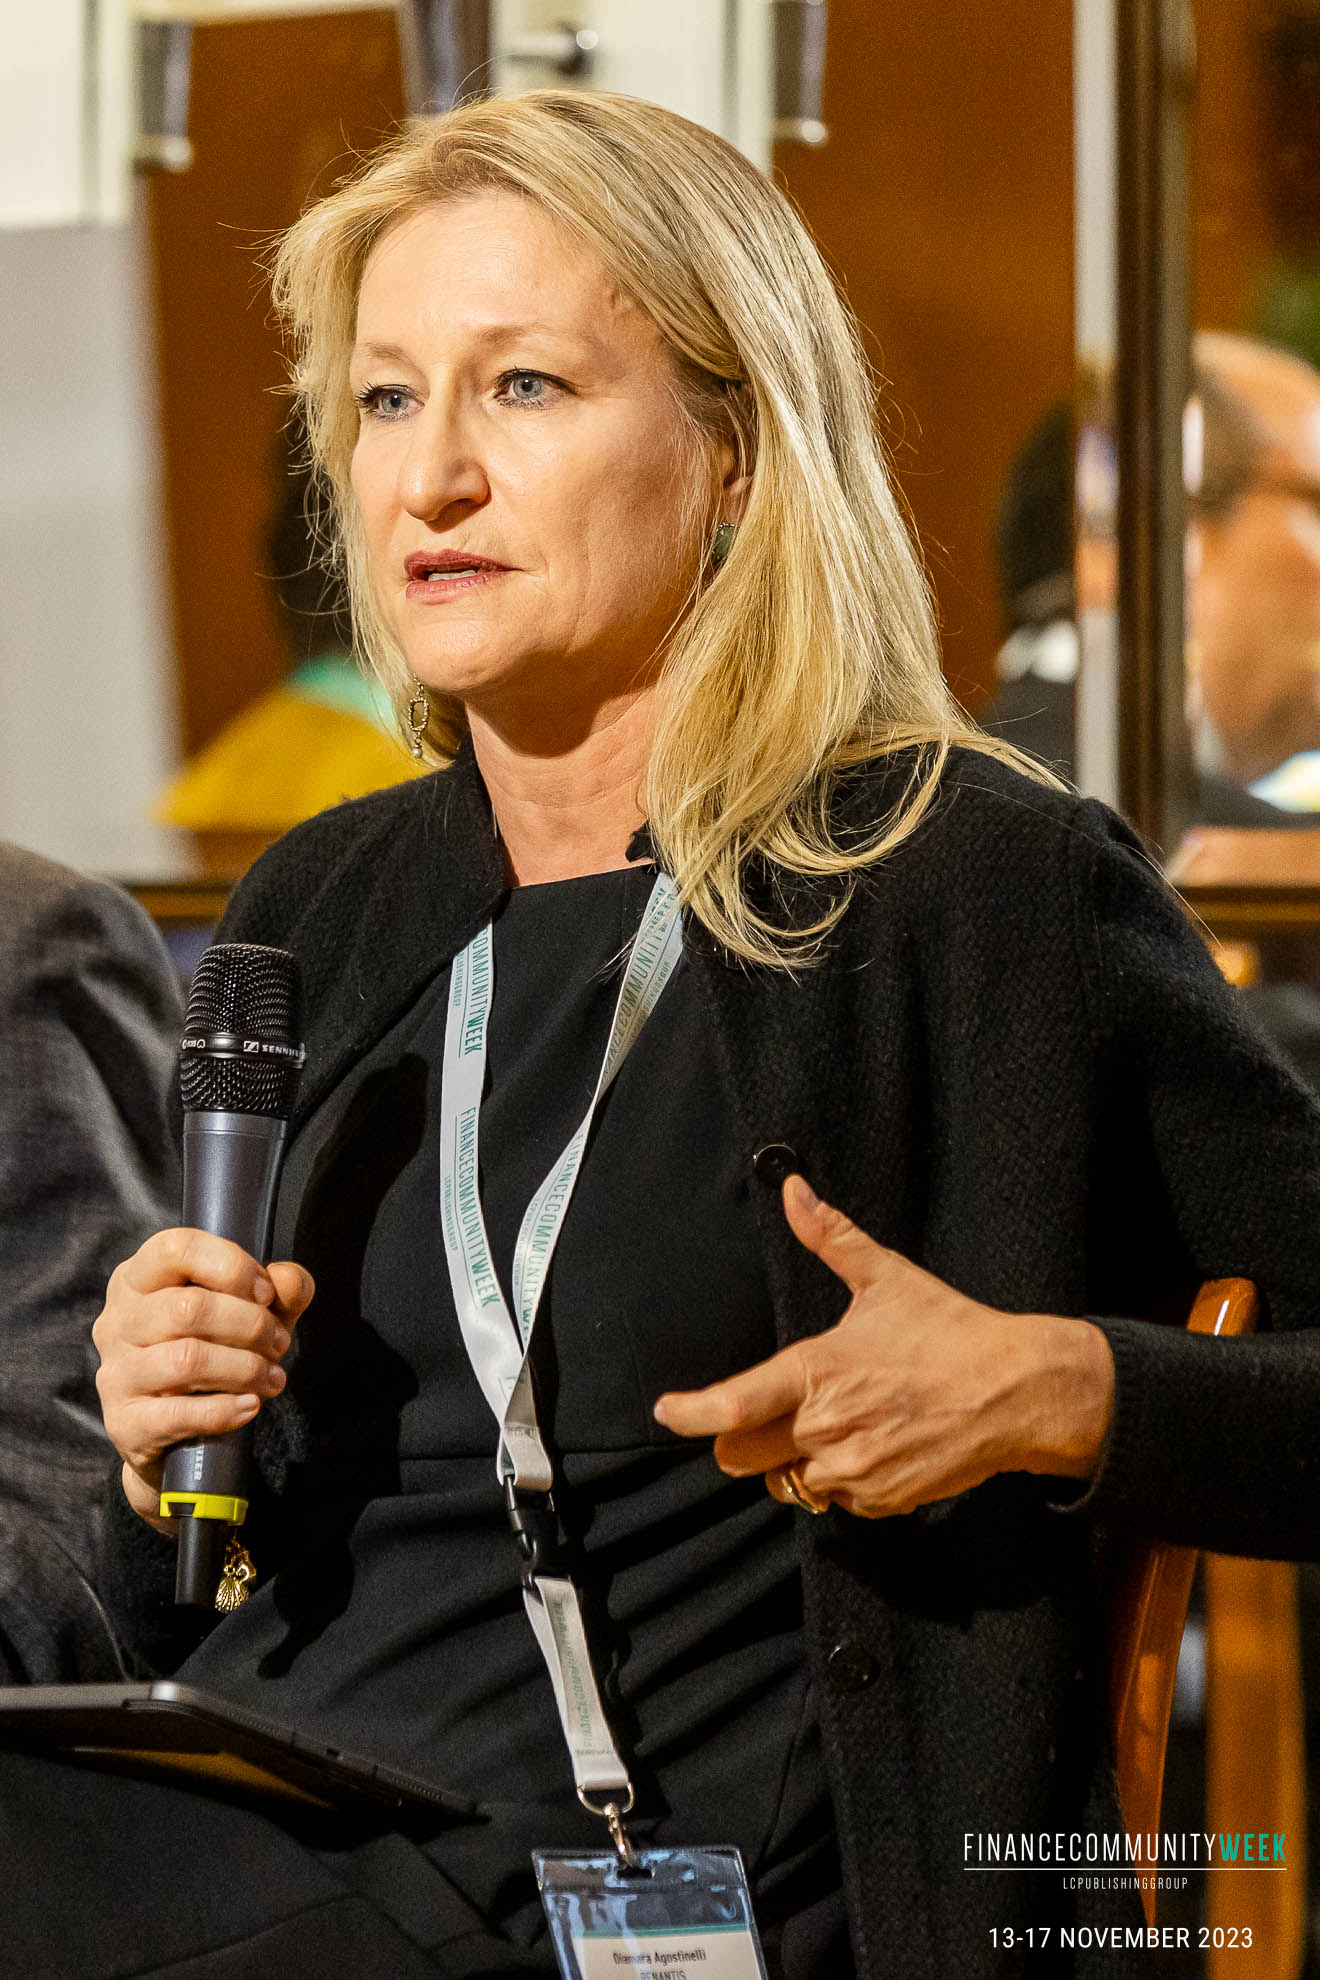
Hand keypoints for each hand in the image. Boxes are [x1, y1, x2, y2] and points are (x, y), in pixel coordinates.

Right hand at [93, 1230, 314, 1533]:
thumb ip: (280, 1289)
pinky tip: (249, 1406)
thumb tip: (288, 1281)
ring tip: (272, 1378)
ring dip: (245, 1369)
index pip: (176, 1249)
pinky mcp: (123, 1422)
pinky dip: (224, 1410)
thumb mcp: (255, 1313)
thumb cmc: (216, 1352)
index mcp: (139, 1278)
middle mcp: (117, 1320)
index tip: (267, 1294)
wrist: (181, 1435)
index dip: (231, 1267)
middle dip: (249, 1325)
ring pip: (186, 1360)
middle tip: (279, 1344)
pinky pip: (176, 1414)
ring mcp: (115, 1372)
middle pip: (187, 1308)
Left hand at [653, 1176, 1113, 1518]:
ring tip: (838, 1422)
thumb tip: (792, 1188)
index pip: (730, 1406)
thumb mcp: (886, 1276)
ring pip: (790, 1480)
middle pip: (742, 1458)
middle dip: (740, 1441)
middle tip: (763, 1415)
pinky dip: (841, 1476)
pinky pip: (836, 1498)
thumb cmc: (950, 1330)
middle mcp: (825, 1428)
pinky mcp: (880, 1501)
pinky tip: (872, 1442)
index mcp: (816, 1372)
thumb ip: (829, 1236)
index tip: (667, 1411)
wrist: (1015, 1392)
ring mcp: (852, 1471)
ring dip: (796, 1459)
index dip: (688, 1413)